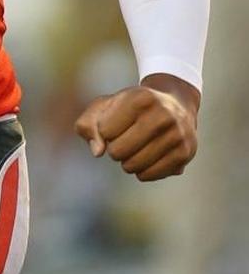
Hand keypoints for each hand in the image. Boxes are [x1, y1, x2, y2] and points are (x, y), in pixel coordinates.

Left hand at [74, 74, 198, 181]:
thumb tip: (97, 151)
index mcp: (140, 98)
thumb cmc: (131, 107)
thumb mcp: (105, 106)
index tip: (114, 123)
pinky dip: (141, 171)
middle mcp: (163, 115)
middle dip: (114, 149)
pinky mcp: (185, 154)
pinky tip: (146, 158)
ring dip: (126, 162)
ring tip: (134, 149)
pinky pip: (149, 175)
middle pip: (118, 151)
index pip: (105, 131)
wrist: (175, 104)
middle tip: (122, 139)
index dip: (104, 131)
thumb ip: (87, 124)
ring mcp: (177, 135)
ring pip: (133, 166)